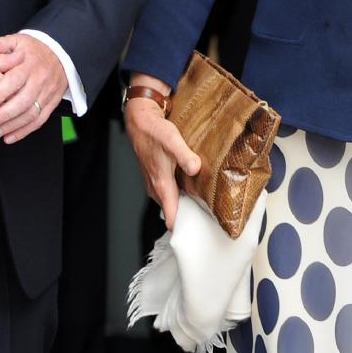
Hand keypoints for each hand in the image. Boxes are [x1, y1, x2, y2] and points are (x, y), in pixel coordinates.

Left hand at [0, 33, 66, 142]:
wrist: (61, 54)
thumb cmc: (34, 50)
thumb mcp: (17, 41)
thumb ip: (0, 45)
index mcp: (28, 65)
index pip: (14, 81)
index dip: (0, 94)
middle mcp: (39, 81)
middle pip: (23, 101)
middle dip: (4, 115)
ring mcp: (47, 94)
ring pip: (31, 114)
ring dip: (12, 126)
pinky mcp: (51, 104)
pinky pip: (39, 120)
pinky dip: (25, 131)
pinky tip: (10, 137)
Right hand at [123, 74, 199, 229]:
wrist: (140, 121)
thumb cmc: (154, 131)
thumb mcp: (172, 140)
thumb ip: (184, 155)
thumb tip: (195, 168)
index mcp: (161, 184)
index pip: (171, 216)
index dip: (184, 226)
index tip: (200, 230)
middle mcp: (156, 187)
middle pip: (173, 212)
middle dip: (189, 216)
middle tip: (211, 217)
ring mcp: (155, 183)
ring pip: (172, 202)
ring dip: (186, 204)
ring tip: (205, 204)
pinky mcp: (157, 177)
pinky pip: (170, 193)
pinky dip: (181, 194)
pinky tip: (193, 186)